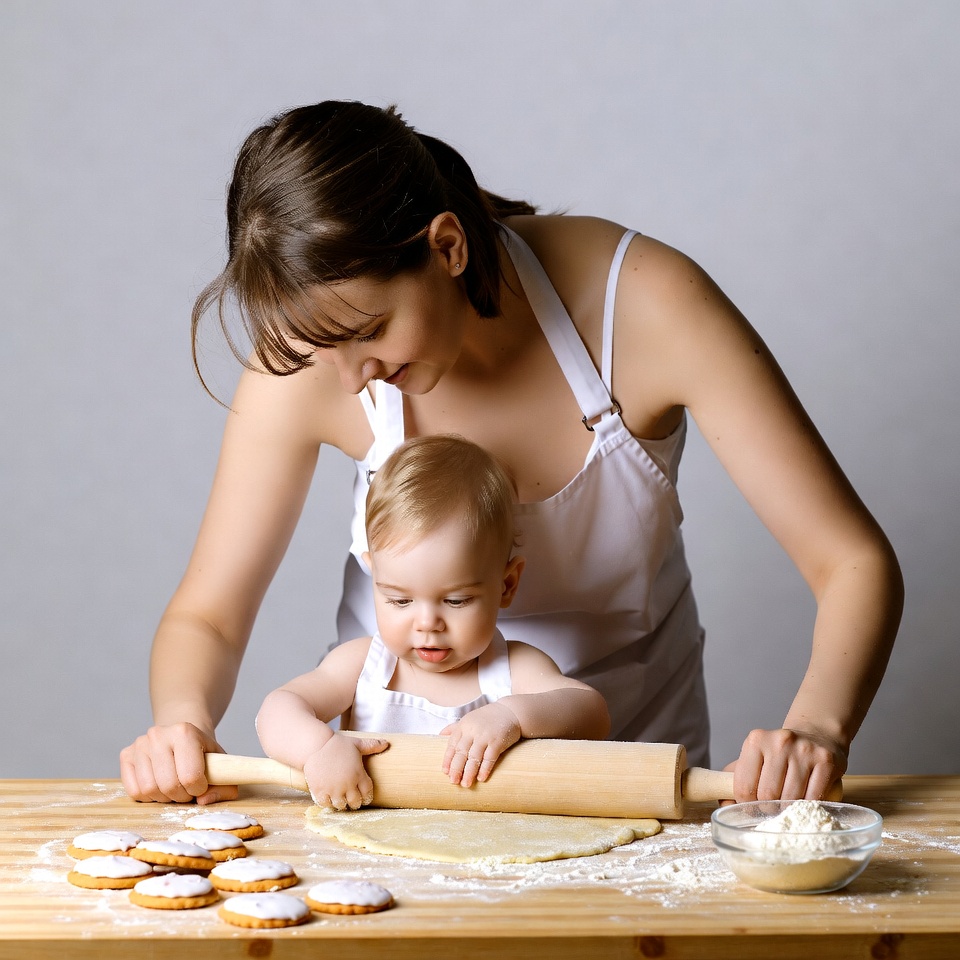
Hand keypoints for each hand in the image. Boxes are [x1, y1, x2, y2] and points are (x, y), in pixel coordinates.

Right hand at [120, 722, 236, 804]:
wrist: (181, 736)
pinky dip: (148, 797)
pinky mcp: (126, 755)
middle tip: (187, 791)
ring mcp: (140, 744)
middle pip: (168, 785)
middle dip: (182, 796)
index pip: (191, 776)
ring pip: (149, 789)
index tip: (201, 786)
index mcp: (185, 732)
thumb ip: (223, 786)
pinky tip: (159, 786)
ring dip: (164, 798)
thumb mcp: (220, 766)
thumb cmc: (202, 753)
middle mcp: (158, 734)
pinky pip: (134, 791)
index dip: (199, 789)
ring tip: (174, 788)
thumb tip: (203, 801)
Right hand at [303, 735, 388, 810]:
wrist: (316, 744)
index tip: (365, 798)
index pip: (367, 793)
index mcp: (358, 773)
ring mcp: (333, 788)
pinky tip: (329, 798)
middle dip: (355, 803)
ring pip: (341, 805)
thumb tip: (387, 744)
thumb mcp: (357, 743)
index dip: (367, 797)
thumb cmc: (338, 744)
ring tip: (341, 800)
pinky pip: (326, 804)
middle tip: (353, 801)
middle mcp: (347, 783)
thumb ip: (372, 745)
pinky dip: (328, 803)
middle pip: (355, 802)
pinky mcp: (319, 790)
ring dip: (342, 804)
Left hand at [440, 703, 521, 786]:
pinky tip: (481, 778)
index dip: (448, 759)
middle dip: (456, 768)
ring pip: (474, 757)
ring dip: (469, 772)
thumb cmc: (487, 717)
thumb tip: (439, 735)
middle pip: (461, 752)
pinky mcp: (498, 741)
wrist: (511, 711)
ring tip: (466, 784)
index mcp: (463, 726)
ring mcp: (485, 736)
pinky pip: (490, 757)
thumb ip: (455, 727)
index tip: (445, 772)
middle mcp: (473, 730)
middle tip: (453, 782)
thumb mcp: (469, 719)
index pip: (452, 744)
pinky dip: (485, 768)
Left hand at [726, 727, 847, 801]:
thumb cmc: (779, 754)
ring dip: (788, 810)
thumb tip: (725, 806)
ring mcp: (804, 750)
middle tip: (772, 809)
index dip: (746, 804)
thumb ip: (734, 779)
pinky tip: (804, 802)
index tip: (752, 807)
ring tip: (787, 806)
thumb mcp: (753, 758)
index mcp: (755, 741)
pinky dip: (808, 807)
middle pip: (768, 794)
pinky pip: (814, 797)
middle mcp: (779, 742)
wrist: (815, 736)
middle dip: (768, 809)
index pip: (744, 786)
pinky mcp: (826, 761)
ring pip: (791, 798)